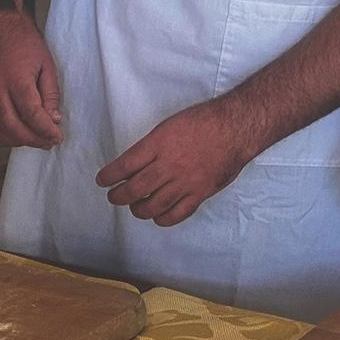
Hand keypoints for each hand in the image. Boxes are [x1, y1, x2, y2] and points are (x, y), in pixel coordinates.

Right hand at [0, 12, 62, 149]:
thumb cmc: (23, 42)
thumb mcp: (46, 64)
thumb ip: (50, 94)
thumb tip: (53, 119)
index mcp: (16, 80)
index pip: (32, 115)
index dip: (46, 131)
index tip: (57, 137)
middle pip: (12, 128)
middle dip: (32, 140)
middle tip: (46, 143)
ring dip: (13, 141)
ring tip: (29, 139)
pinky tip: (5, 135)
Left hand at [96, 100, 255, 226]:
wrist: (237, 127)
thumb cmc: (205, 120)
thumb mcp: (171, 124)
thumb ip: (154, 146)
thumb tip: (136, 164)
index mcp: (158, 143)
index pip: (124, 165)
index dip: (109, 176)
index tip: (102, 180)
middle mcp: (168, 165)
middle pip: (134, 189)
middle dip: (118, 196)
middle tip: (114, 196)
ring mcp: (185, 181)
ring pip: (152, 206)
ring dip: (138, 209)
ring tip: (135, 206)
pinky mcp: (200, 193)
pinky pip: (176, 214)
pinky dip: (162, 219)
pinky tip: (158, 216)